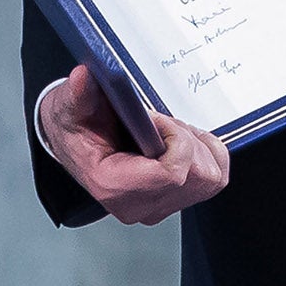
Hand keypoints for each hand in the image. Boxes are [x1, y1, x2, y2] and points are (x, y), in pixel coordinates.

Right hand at [39, 63, 230, 224]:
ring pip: (210, 178)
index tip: (156, 119)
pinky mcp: (172, 200)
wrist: (76, 143)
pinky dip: (207, 155)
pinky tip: (181, 141)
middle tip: (161, 123)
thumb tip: (83, 78)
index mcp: (114, 186)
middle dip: (187, 139)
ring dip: (198, 147)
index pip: (172, 175)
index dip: (175, 138)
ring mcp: (157, 206)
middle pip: (197, 176)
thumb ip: (78, 94)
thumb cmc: (77, 128)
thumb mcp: (71, 106)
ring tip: (169, 131)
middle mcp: (138, 205)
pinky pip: (213, 180)